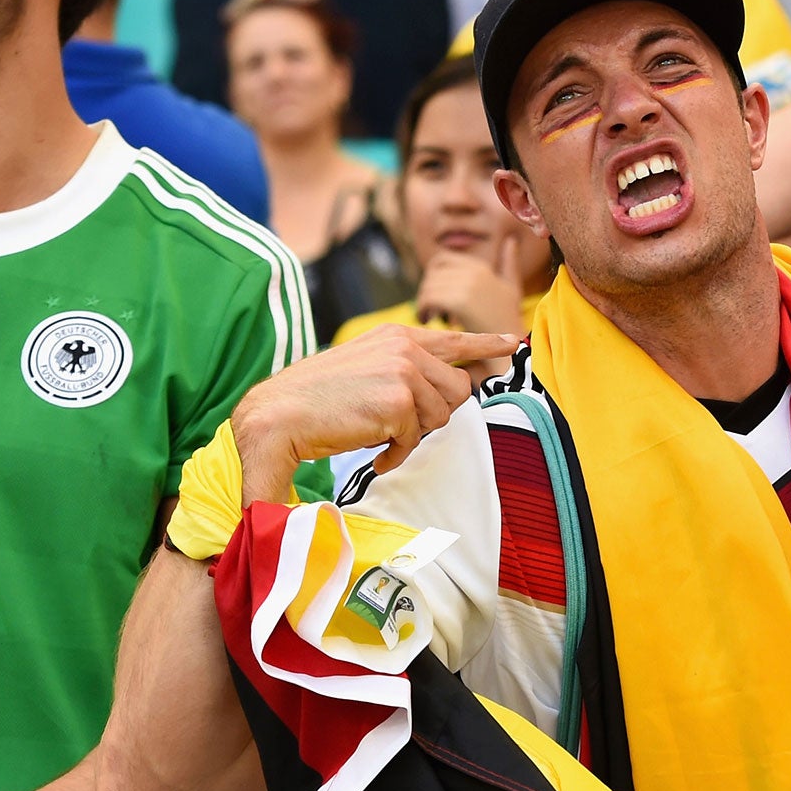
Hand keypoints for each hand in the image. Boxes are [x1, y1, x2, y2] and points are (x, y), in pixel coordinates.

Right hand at [228, 324, 520, 501]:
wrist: (276, 416)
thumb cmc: (316, 400)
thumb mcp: (366, 369)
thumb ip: (405, 370)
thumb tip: (451, 385)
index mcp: (395, 337)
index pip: (453, 339)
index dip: (486, 344)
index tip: (513, 342)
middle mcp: (404, 347)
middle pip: (458, 391)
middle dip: (434, 415)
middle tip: (396, 426)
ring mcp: (403, 372)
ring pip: (440, 416)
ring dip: (411, 435)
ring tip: (375, 435)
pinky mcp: (398, 402)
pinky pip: (415, 440)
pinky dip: (394, 453)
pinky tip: (370, 450)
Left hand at [415, 237, 524, 334]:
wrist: (513, 346)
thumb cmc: (509, 319)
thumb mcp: (511, 286)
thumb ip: (509, 263)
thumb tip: (511, 240)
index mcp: (480, 266)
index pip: (441, 260)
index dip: (432, 276)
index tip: (433, 293)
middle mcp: (474, 271)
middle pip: (432, 273)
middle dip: (426, 290)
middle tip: (427, 308)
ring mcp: (468, 285)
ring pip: (429, 286)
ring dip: (423, 302)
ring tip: (427, 316)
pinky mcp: (460, 301)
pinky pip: (429, 298)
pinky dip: (423, 310)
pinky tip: (427, 320)